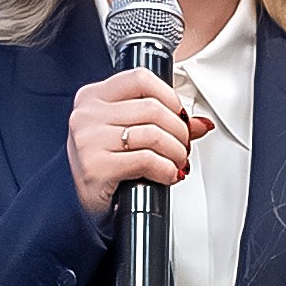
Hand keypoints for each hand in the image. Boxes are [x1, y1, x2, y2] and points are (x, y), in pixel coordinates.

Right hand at [66, 65, 211, 221]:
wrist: (88, 206)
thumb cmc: (106, 167)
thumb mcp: (127, 134)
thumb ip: (162, 121)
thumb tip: (199, 123)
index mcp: (92, 97)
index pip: (140, 78)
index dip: (169, 97)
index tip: (180, 115)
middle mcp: (87, 115)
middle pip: (152, 108)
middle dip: (179, 130)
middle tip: (184, 146)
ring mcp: (89, 140)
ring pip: (153, 133)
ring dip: (176, 151)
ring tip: (177, 161)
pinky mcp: (96, 167)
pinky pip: (147, 160)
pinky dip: (166, 169)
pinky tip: (167, 175)